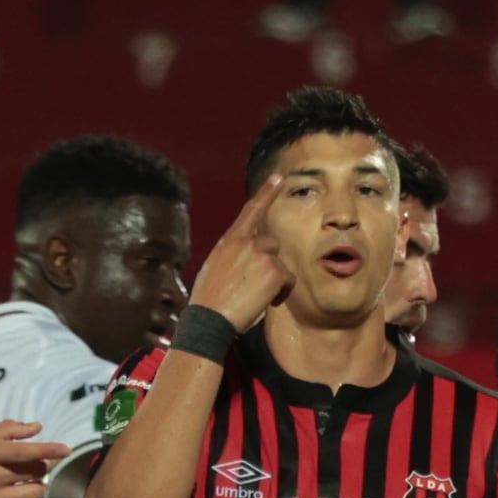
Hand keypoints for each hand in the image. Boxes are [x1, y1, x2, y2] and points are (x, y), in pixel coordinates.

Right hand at [0, 419, 65, 497]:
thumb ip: (6, 431)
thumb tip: (37, 427)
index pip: (26, 451)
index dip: (50, 449)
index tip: (66, 449)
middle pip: (35, 472)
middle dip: (41, 467)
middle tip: (34, 466)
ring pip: (36, 493)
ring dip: (39, 486)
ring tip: (28, 482)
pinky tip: (20, 496)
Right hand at [188, 174, 290, 326]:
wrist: (209, 319)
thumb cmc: (210, 299)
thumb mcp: (216, 266)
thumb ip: (235, 254)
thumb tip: (250, 257)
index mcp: (230, 239)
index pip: (251, 210)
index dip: (266, 192)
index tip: (278, 177)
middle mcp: (247, 241)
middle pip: (273, 245)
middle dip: (269, 264)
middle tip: (250, 287)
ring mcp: (262, 254)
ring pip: (281, 264)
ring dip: (274, 281)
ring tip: (253, 296)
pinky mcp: (275, 270)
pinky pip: (288, 280)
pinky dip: (281, 294)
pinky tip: (262, 302)